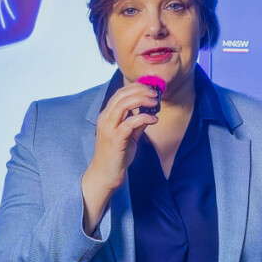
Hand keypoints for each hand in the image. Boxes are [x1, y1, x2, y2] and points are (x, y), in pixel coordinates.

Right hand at [80, 82, 158, 232]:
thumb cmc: (116, 156)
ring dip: (142, 100)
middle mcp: (105, 118)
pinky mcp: (115, 138)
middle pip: (122, 95)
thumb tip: (149, 113)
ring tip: (155, 102)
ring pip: (124, 104)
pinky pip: (131, 122)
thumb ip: (137, 123)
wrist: (105, 175)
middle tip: (155, 93)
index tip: (150, 89)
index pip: (120, 93)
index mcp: (106, 116)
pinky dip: (144, 117)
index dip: (136, 87)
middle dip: (141, 90)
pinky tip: (154, 120)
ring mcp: (109, 128)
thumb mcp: (129, 136)